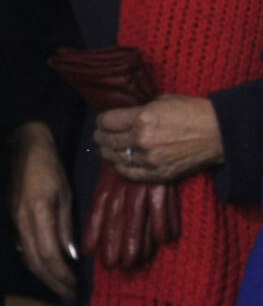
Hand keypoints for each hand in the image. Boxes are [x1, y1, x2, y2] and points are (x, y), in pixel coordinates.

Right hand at [5, 122, 76, 300]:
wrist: (23, 148)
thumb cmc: (50, 167)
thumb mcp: (66, 194)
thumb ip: (66, 226)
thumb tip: (71, 256)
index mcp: (38, 213)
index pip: (50, 255)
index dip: (62, 276)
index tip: (74, 288)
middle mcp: (22, 221)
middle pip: (36, 262)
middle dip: (53, 282)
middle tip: (69, 295)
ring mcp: (13, 222)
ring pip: (27, 257)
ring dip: (44, 276)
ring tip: (60, 287)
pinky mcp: (11, 220)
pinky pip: (23, 248)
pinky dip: (36, 263)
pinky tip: (48, 270)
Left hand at [93, 94, 224, 181]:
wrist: (219, 133)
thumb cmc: (194, 111)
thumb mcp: (165, 101)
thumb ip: (142, 109)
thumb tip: (126, 116)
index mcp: (142, 118)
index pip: (107, 121)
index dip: (101, 121)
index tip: (102, 121)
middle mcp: (142, 140)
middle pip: (107, 141)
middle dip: (101, 137)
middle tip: (100, 136)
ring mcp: (149, 159)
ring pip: (115, 158)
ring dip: (108, 153)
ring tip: (107, 149)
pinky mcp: (158, 173)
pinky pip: (129, 173)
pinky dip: (121, 167)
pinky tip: (120, 162)